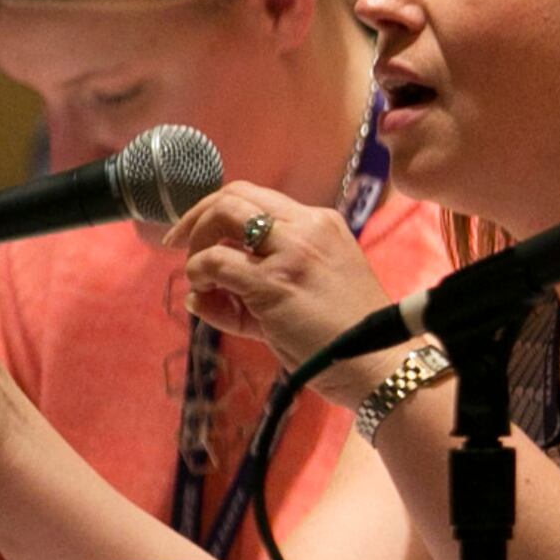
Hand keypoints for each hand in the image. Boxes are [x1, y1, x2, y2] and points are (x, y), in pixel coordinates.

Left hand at [167, 184, 397, 400]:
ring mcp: (293, 252)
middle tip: (180, 246)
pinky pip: (215, 263)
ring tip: (199, 277)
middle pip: (235, 195)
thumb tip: (197, 294)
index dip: (219, 212)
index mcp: (321, 225)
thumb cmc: (347, 338)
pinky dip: (198, 274)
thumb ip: (251, 291)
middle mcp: (308, 228)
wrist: (379, 364)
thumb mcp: (303, 298)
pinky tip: (204, 296)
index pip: (257, 199)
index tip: (200, 237)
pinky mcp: (275, 282)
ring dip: (197, 243)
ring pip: (223, 216)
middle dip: (198, 217)